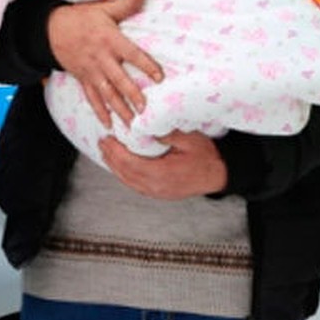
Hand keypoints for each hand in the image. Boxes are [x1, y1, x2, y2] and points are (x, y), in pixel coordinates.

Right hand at [47, 0, 162, 126]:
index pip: (131, 54)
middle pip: (118, 79)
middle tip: (145, 109)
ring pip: (106, 93)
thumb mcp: (102, 9)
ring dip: (119, 109)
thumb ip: (125, 5)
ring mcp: (90, 71)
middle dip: (132, 95)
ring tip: (132, 123)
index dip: (146, 65)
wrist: (49, 29)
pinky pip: (91, 98)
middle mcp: (101, 58)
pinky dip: (100, 112)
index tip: (160, 77)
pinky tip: (109, 124)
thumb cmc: (80, 18)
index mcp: (109, 40)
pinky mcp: (82, 79)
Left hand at [98, 130, 227, 198]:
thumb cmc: (206, 156)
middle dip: (110, 157)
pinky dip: (124, 175)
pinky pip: (135, 185)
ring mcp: (157, 192)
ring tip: (106, 153)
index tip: (107, 139)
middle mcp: (156, 186)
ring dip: (115, 167)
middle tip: (102, 143)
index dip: (115, 151)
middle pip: (125, 173)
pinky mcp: (158, 193)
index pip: (130, 163)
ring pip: (128, 181)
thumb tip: (146, 125)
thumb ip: (167, 133)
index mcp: (161, 173)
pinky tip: (119, 166)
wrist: (218, 175)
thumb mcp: (189, 139)